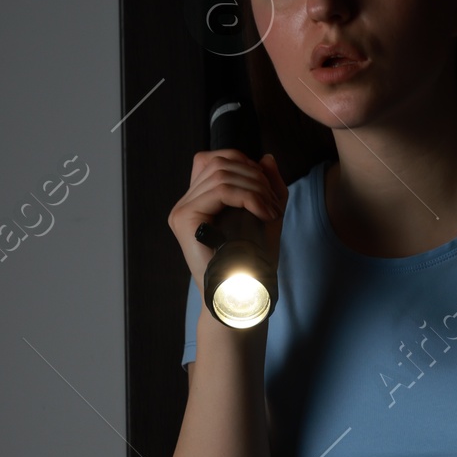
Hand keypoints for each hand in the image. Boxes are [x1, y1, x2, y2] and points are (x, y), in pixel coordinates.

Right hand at [167, 148, 286, 290]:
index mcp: (199, 201)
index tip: (267, 192)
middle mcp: (186, 203)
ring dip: (256, 188)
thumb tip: (267, 158)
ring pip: (222, 173)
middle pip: (220, 162)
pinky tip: (264, 213)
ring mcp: (182, 210)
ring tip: (271, 211)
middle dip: (255, 177)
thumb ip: (269, 188)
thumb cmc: (253, 265)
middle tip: (274, 204)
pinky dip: (249, 196)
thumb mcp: (267, 217)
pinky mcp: (185, 219)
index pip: (216, 160)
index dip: (245, 164)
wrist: (243, 297)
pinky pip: (221, 190)